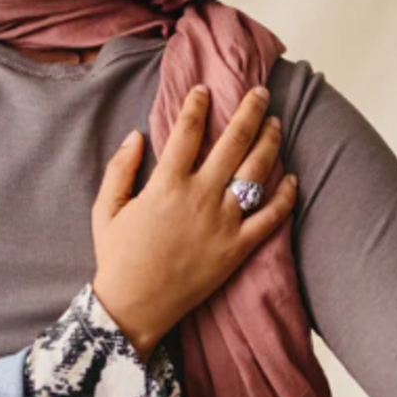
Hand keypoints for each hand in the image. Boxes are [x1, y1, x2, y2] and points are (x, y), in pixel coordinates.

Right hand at [92, 85, 297, 358]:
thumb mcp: (105, 209)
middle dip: (249, 111)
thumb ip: (120, 169)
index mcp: (166, 184)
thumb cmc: (117, 257)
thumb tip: (136, 135)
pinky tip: (292, 178)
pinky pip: (270, 217)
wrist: (135, 306)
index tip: (205, 90)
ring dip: (269, 143)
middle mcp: (200, 197)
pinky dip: (284, 196)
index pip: (187, 131)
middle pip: (233, 142)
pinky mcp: (238, 248)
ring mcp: (224, 222)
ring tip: (276, 124)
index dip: (197, 106)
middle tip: (260, 92)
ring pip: (256, 173)